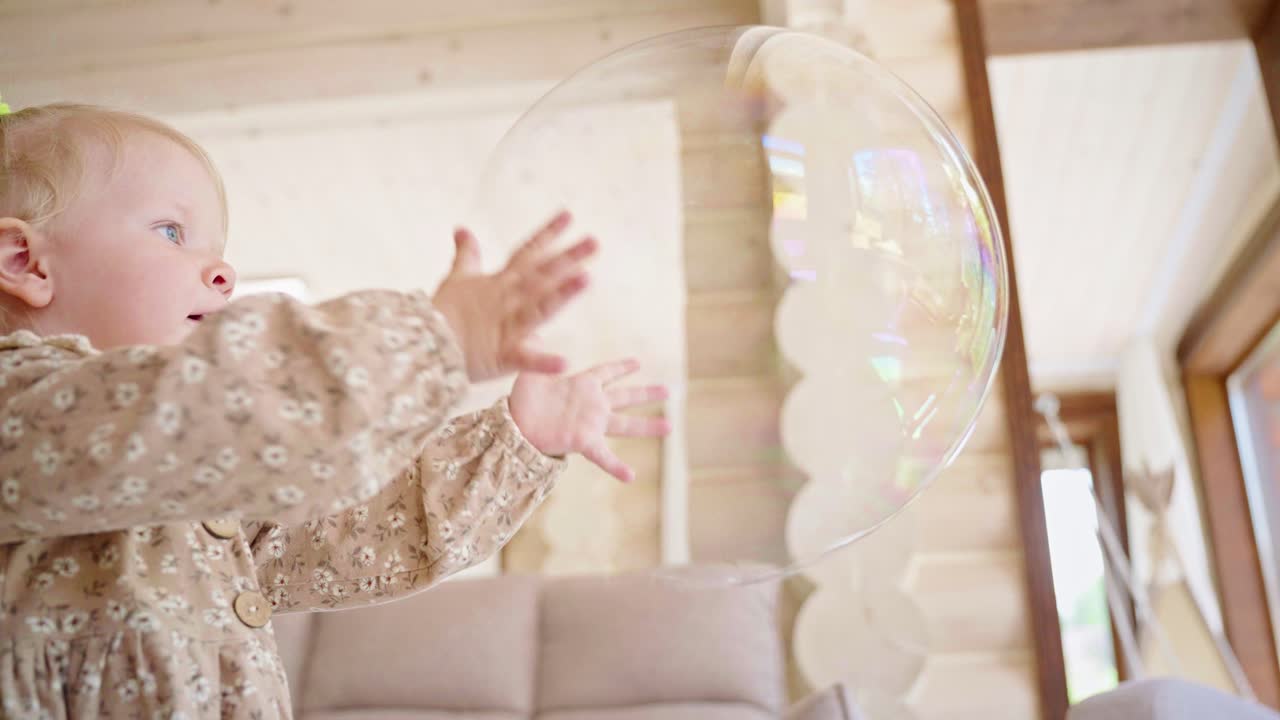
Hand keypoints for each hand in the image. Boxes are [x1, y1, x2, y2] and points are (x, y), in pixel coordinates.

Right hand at [434, 211, 595, 381]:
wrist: (421, 346)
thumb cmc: (442, 314)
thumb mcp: (456, 279)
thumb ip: (467, 255)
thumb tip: (462, 228)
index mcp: (500, 283)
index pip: (527, 253)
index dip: (548, 234)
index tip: (570, 215)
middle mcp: (508, 300)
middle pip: (541, 275)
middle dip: (567, 258)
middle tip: (594, 242)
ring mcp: (506, 326)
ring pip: (538, 307)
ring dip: (561, 294)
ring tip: (586, 280)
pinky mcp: (502, 355)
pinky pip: (524, 359)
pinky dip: (543, 361)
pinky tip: (565, 362)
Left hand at [509, 358, 669, 482]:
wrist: (514, 425)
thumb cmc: (522, 398)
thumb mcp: (532, 372)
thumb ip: (539, 354)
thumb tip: (537, 334)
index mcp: (583, 384)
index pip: (607, 372)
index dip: (621, 367)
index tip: (638, 362)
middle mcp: (593, 404)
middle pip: (626, 396)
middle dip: (647, 393)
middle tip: (668, 390)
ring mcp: (591, 424)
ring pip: (625, 424)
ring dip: (646, 427)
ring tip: (669, 427)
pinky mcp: (583, 441)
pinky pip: (603, 455)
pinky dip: (616, 466)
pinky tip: (630, 475)